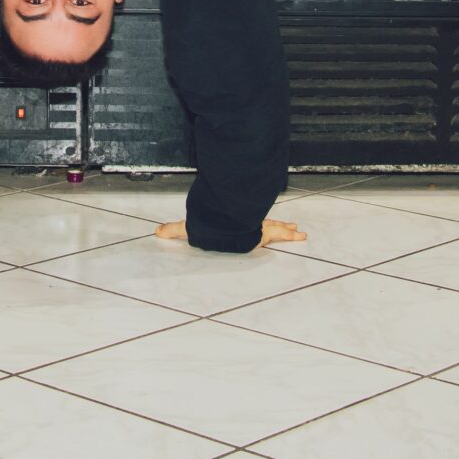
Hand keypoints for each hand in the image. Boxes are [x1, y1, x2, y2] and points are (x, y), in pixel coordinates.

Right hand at [157, 218, 305, 250]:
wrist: (219, 225)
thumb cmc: (207, 225)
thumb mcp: (188, 230)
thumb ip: (174, 230)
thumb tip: (156, 232)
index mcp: (233, 225)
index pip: (242, 224)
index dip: (253, 224)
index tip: (259, 222)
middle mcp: (247, 224)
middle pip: (266, 225)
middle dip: (277, 225)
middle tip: (290, 226)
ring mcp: (258, 228)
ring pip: (276, 229)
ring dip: (288, 231)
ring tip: (300, 233)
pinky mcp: (265, 233)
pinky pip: (281, 234)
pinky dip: (291, 235)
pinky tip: (302, 236)